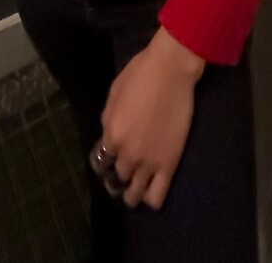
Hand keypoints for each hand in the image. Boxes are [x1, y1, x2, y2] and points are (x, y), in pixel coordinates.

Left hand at [95, 26, 203, 210]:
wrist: (171, 71)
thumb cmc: (140, 74)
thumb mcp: (114, 94)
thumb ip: (108, 119)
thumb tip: (109, 134)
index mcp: (111, 134)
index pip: (100, 161)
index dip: (104, 161)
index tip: (109, 159)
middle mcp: (126, 153)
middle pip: (115, 180)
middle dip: (116, 179)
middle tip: (122, 174)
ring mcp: (148, 162)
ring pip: (134, 195)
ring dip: (131, 194)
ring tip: (136, 187)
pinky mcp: (169, 165)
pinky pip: (157, 196)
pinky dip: (151, 199)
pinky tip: (150, 191)